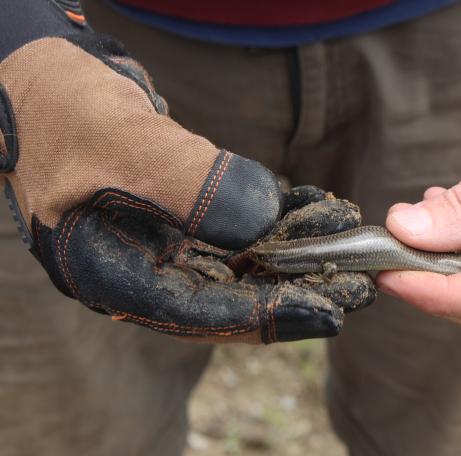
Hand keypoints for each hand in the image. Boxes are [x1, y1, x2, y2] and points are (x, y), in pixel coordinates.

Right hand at [0, 6, 373, 342]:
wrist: (39, 71)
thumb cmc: (57, 105)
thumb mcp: (120, 143)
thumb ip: (192, 186)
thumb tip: (264, 221)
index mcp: (107, 273)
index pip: (197, 313)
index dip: (267, 317)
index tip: (329, 315)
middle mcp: (140, 267)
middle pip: (230, 296)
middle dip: (297, 292)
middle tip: (359, 290)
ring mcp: (162, 240)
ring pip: (242, 261)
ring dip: (299, 254)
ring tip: (355, 249)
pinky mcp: (183, 211)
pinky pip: (241, 223)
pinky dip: (281, 216)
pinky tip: (322, 210)